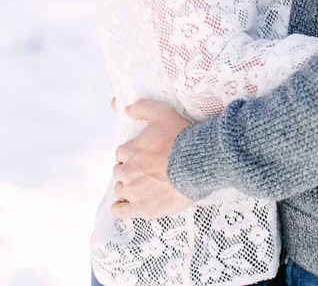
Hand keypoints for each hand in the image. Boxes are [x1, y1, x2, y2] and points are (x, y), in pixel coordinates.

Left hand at [111, 100, 195, 219]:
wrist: (197, 163)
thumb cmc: (181, 138)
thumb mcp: (163, 113)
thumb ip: (142, 108)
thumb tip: (126, 108)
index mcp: (128, 150)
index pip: (122, 155)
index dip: (132, 156)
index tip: (143, 158)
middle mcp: (126, 171)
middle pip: (120, 173)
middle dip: (130, 172)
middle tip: (146, 173)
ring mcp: (133, 191)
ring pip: (121, 190)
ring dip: (129, 188)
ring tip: (144, 188)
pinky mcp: (141, 208)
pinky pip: (120, 210)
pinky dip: (121, 208)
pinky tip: (128, 205)